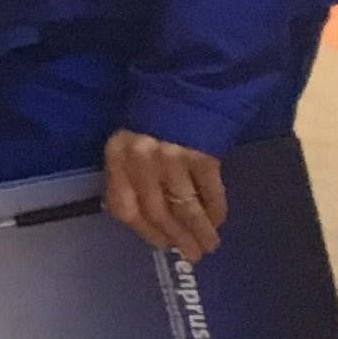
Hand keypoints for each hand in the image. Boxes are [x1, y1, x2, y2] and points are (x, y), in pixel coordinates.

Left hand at [103, 128, 227, 259]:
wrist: (183, 83)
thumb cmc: (151, 117)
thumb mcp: (127, 143)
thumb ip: (128, 174)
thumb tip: (139, 216)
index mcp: (118, 157)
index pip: (125, 206)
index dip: (144, 231)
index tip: (161, 245)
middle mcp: (142, 161)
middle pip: (158, 212)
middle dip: (177, 237)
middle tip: (192, 255)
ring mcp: (173, 158)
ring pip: (186, 206)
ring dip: (199, 230)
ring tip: (209, 245)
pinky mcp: (203, 154)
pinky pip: (210, 191)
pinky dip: (215, 209)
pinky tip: (219, 220)